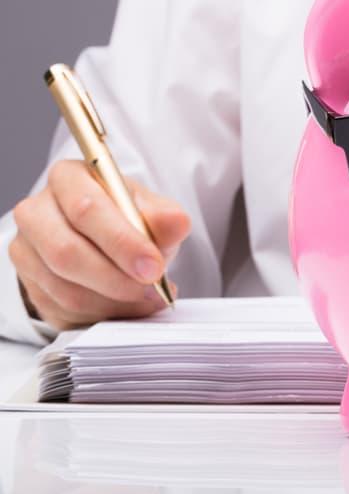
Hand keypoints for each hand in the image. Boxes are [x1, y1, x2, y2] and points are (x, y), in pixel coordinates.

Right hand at [8, 159, 190, 330]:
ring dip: (114, 301)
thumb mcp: (150, 210)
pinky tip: (129, 305)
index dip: (122, 242)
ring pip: (65, 289)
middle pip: (67, 252)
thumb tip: (176, 222)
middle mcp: (36, 212)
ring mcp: (26, 251)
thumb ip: (164, 217)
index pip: (87, 209)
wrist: (107, 240)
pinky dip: (104, 314)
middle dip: (116, 279)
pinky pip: (64, 311)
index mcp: (67, 179)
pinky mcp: (29, 285)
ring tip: (149, 298)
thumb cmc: (127, 218)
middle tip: (153, 288)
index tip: (154, 267)